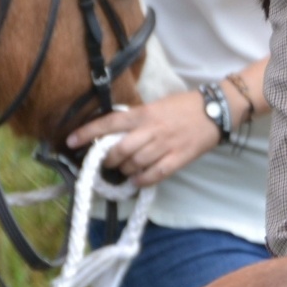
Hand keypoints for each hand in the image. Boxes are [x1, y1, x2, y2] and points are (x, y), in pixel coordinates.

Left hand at [65, 89, 219, 186]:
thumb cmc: (185, 106)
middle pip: (119, 150)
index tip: (70, 141)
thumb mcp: (156, 106)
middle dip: (107, 160)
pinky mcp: (179, 158)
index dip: (87, 133)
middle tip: (106, 162)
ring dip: (124, 170)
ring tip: (125, 169)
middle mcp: (152, 130)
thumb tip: (114, 134)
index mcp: (144, 114)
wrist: (217, 110)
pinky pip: (155, 174)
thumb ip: (137, 119)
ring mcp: (166, 145)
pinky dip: (142, 180)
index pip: (109, 123)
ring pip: (134, 164)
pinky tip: (137, 180)